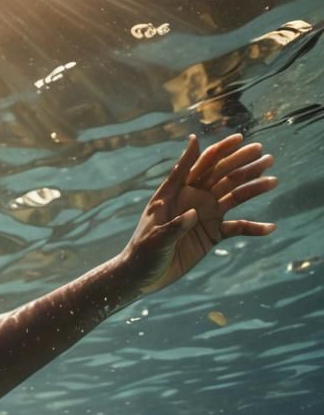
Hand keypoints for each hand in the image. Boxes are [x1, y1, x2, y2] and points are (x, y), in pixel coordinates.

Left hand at [120, 134, 277, 294]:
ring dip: (253, 188)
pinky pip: (236, 228)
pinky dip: (253, 228)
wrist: (142, 276)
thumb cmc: (141, 253)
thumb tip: (193, 214)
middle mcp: (191, 200)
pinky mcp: (211, 234)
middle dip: (242, 164)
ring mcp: (204, 215)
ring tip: (273, 181)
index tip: (238, 138)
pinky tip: (270, 228)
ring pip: (232, 197)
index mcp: (173, 193)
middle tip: (264, 154)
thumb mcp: (154, 239)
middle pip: (220, 176)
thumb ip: (173, 226)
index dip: (216, 151)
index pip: (196, 166)